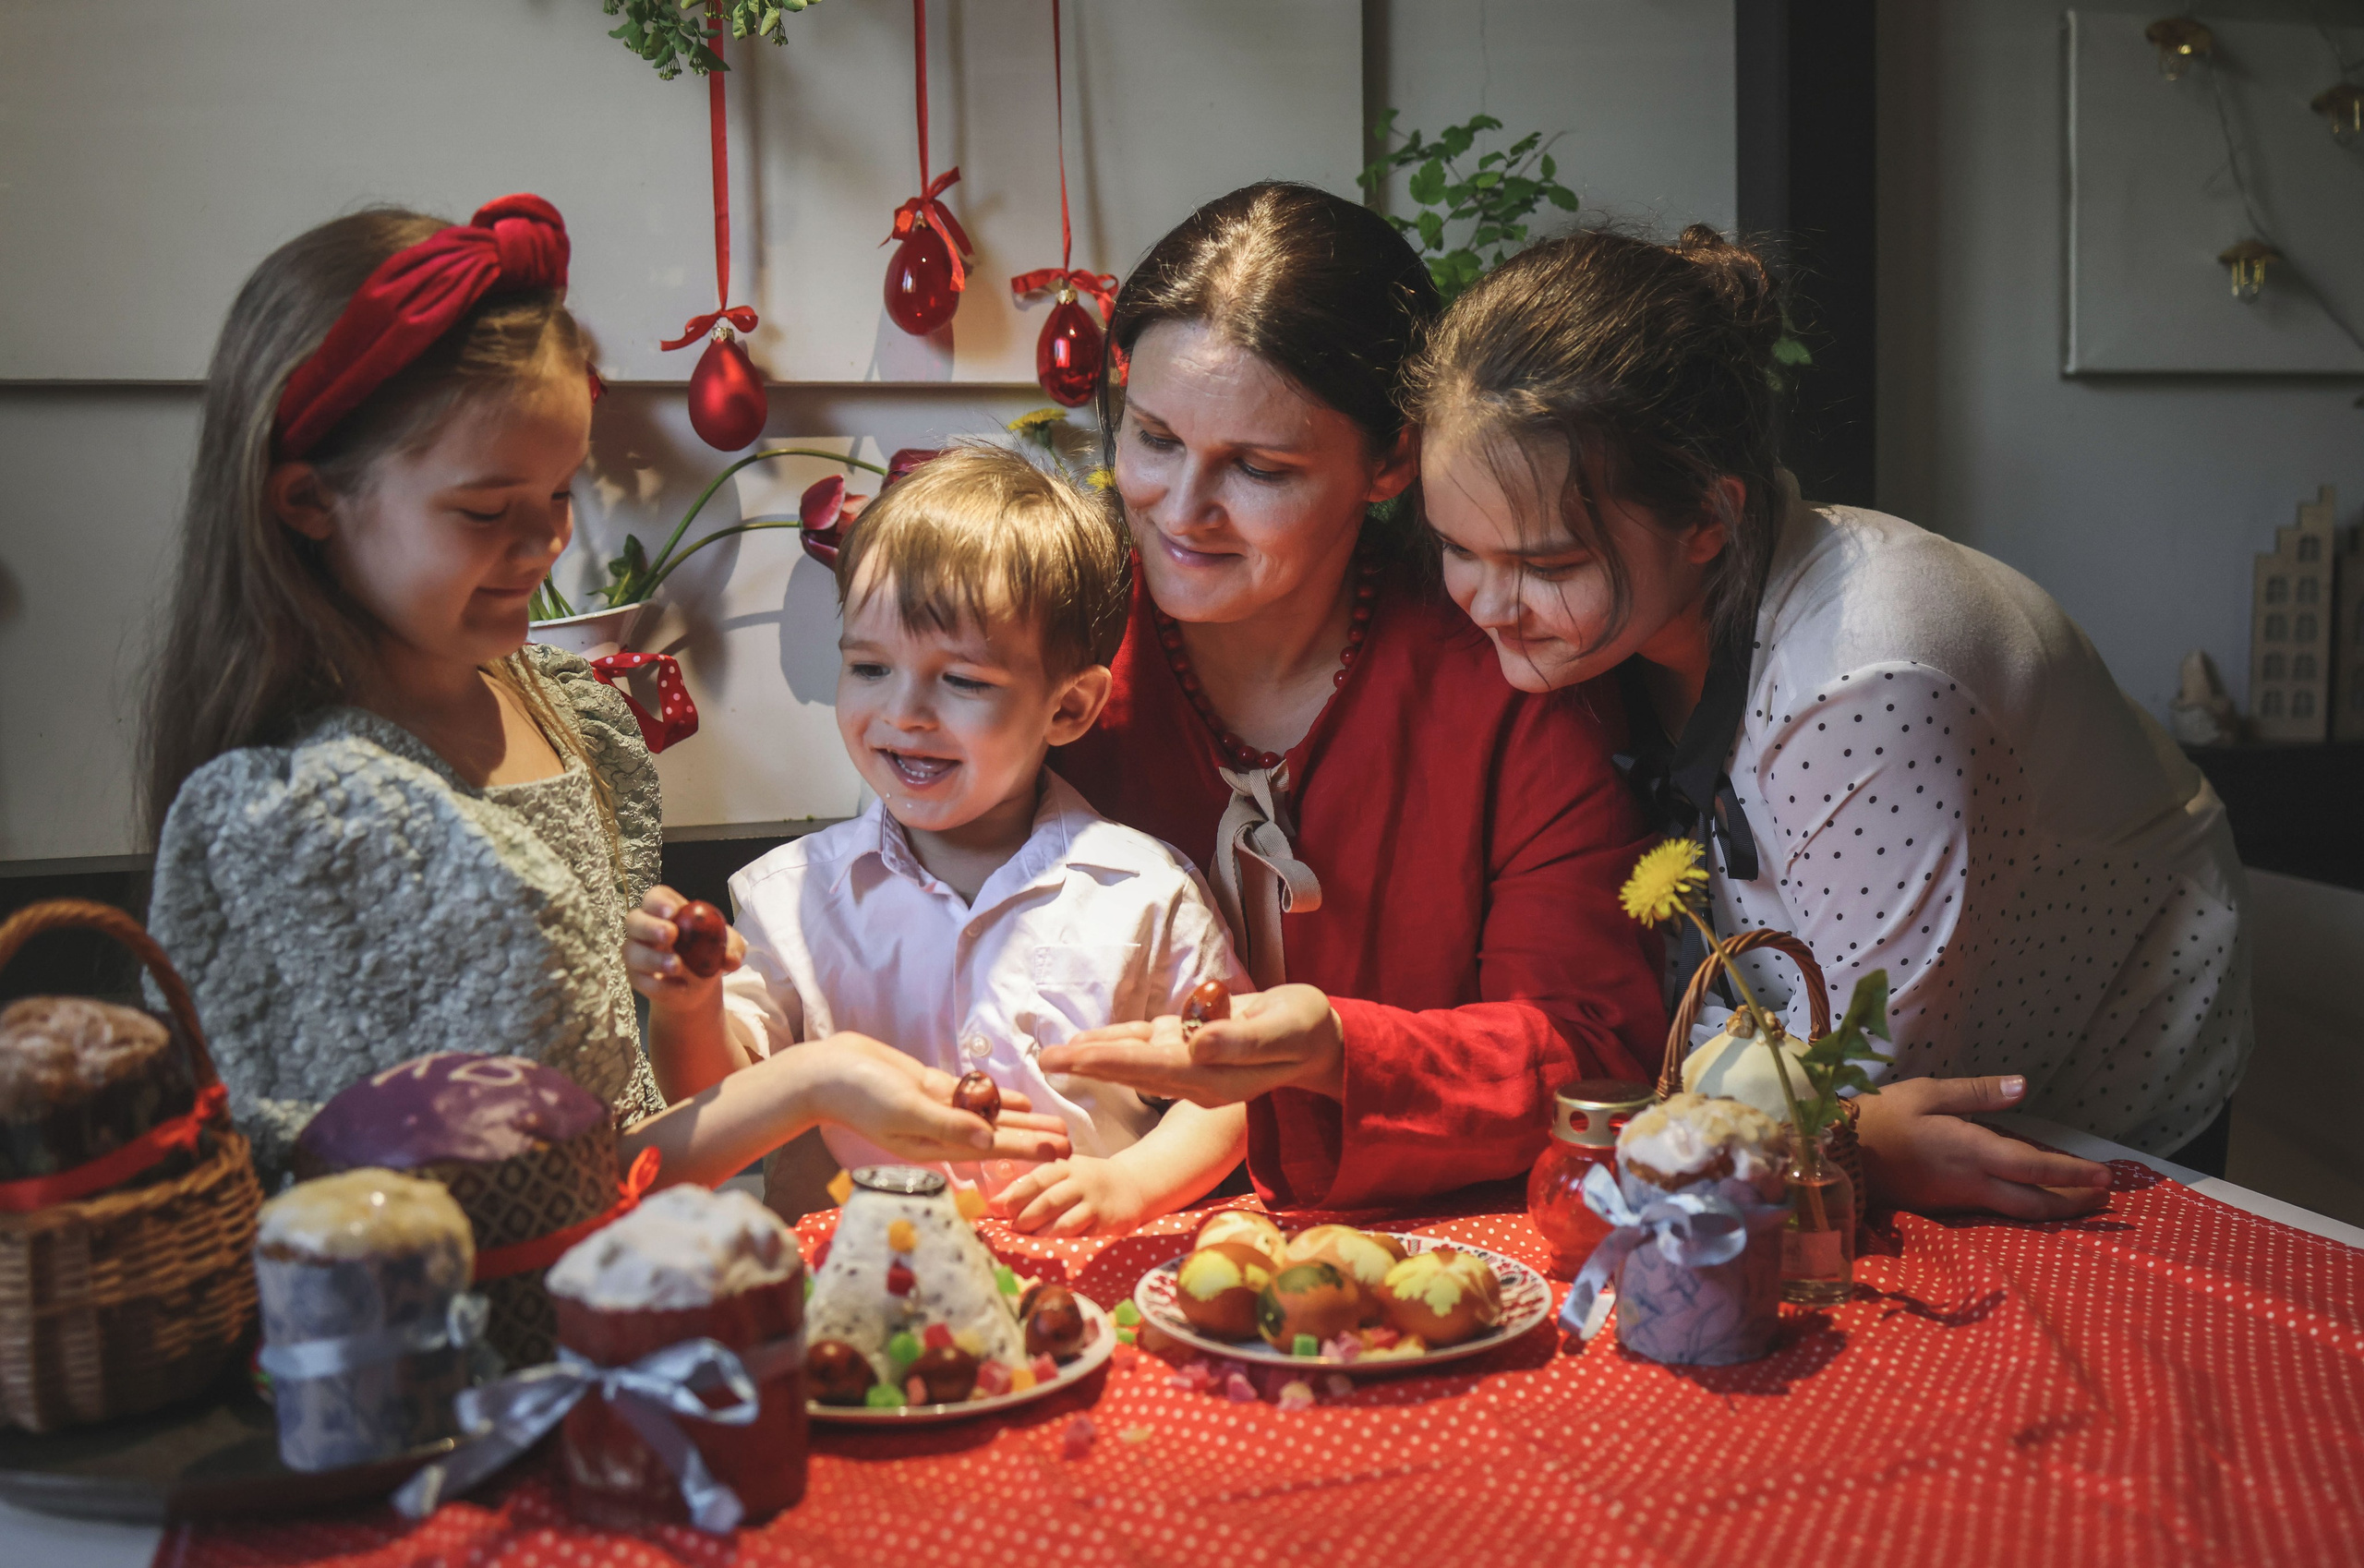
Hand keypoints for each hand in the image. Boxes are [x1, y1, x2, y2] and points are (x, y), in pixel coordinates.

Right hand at [624, 885, 744, 1007]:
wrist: (698, 985)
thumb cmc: (708, 952)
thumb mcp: (726, 946)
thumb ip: (732, 947)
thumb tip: (731, 959)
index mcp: (666, 910)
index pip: (655, 897)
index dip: (659, 903)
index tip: (673, 913)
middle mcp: (645, 928)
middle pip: (634, 920)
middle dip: (650, 927)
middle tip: (671, 936)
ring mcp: (637, 953)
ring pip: (631, 951)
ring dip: (654, 959)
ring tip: (678, 966)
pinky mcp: (636, 977)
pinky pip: (639, 979)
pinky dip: (659, 985)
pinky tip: (680, 987)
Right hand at [798, 1034, 1072, 1165]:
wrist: (826, 1071)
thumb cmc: (859, 1093)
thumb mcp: (905, 1108)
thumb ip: (946, 1123)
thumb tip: (987, 1140)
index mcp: (934, 1144)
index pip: (991, 1149)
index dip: (1028, 1150)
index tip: (1060, 1152)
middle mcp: (939, 1132)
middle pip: (997, 1136)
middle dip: (1034, 1139)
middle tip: (1072, 1143)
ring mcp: (936, 1110)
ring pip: (990, 1117)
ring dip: (1023, 1121)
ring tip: (1056, 1125)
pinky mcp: (930, 1089)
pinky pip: (972, 1097)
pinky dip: (997, 1099)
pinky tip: (1021, 1103)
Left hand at [996, 1156, 1153, 1237]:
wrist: (1133, 1185)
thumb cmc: (1088, 1181)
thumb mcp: (1063, 1174)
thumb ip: (1031, 1186)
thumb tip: (993, 1204)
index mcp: (1067, 1167)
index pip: (1038, 1179)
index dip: (1017, 1195)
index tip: (1001, 1210)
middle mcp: (1082, 1183)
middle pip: (1049, 1201)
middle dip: (1027, 1217)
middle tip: (1014, 1229)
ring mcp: (1096, 1204)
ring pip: (1065, 1222)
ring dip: (1043, 1234)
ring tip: (1031, 1241)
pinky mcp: (1108, 1224)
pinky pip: (1083, 1237)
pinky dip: (1065, 1245)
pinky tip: (1053, 1250)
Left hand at [1035, 984, 1344, 1107]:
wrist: (1317, 1036)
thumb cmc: (1306, 1029)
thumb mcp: (1284, 1030)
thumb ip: (1243, 1041)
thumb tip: (1197, 1045)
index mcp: (1217, 1077)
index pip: (1155, 1070)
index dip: (1111, 1063)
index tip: (1073, 1060)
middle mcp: (1198, 1076)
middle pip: (1134, 1069)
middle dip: (1089, 1066)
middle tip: (1045, 1061)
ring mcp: (1193, 1064)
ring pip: (1135, 1057)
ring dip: (1095, 1054)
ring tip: (1055, 1055)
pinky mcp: (1192, 1047)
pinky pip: (1148, 1044)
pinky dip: (1118, 1040)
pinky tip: (1087, 1041)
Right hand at [1855, 1075, 2114, 1220]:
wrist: (1841, 1156)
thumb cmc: (1882, 1117)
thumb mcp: (1927, 1092)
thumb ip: (1977, 1093)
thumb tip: (2023, 1086)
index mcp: (1970, 1150)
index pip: (2033, 1165)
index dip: (2071, 1173)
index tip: (2105, 1176)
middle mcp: (1971, 1183)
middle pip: (2033, 1203)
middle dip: (2072, 1202)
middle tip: (2104, 1197)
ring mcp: (1959, 1200)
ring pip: (2018, 1212)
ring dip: (2053, 1208)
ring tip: (2079, 1200)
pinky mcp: (1947, 1207)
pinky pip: (1996, 1210)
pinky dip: (2025, 1206)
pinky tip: (2033, 1197)